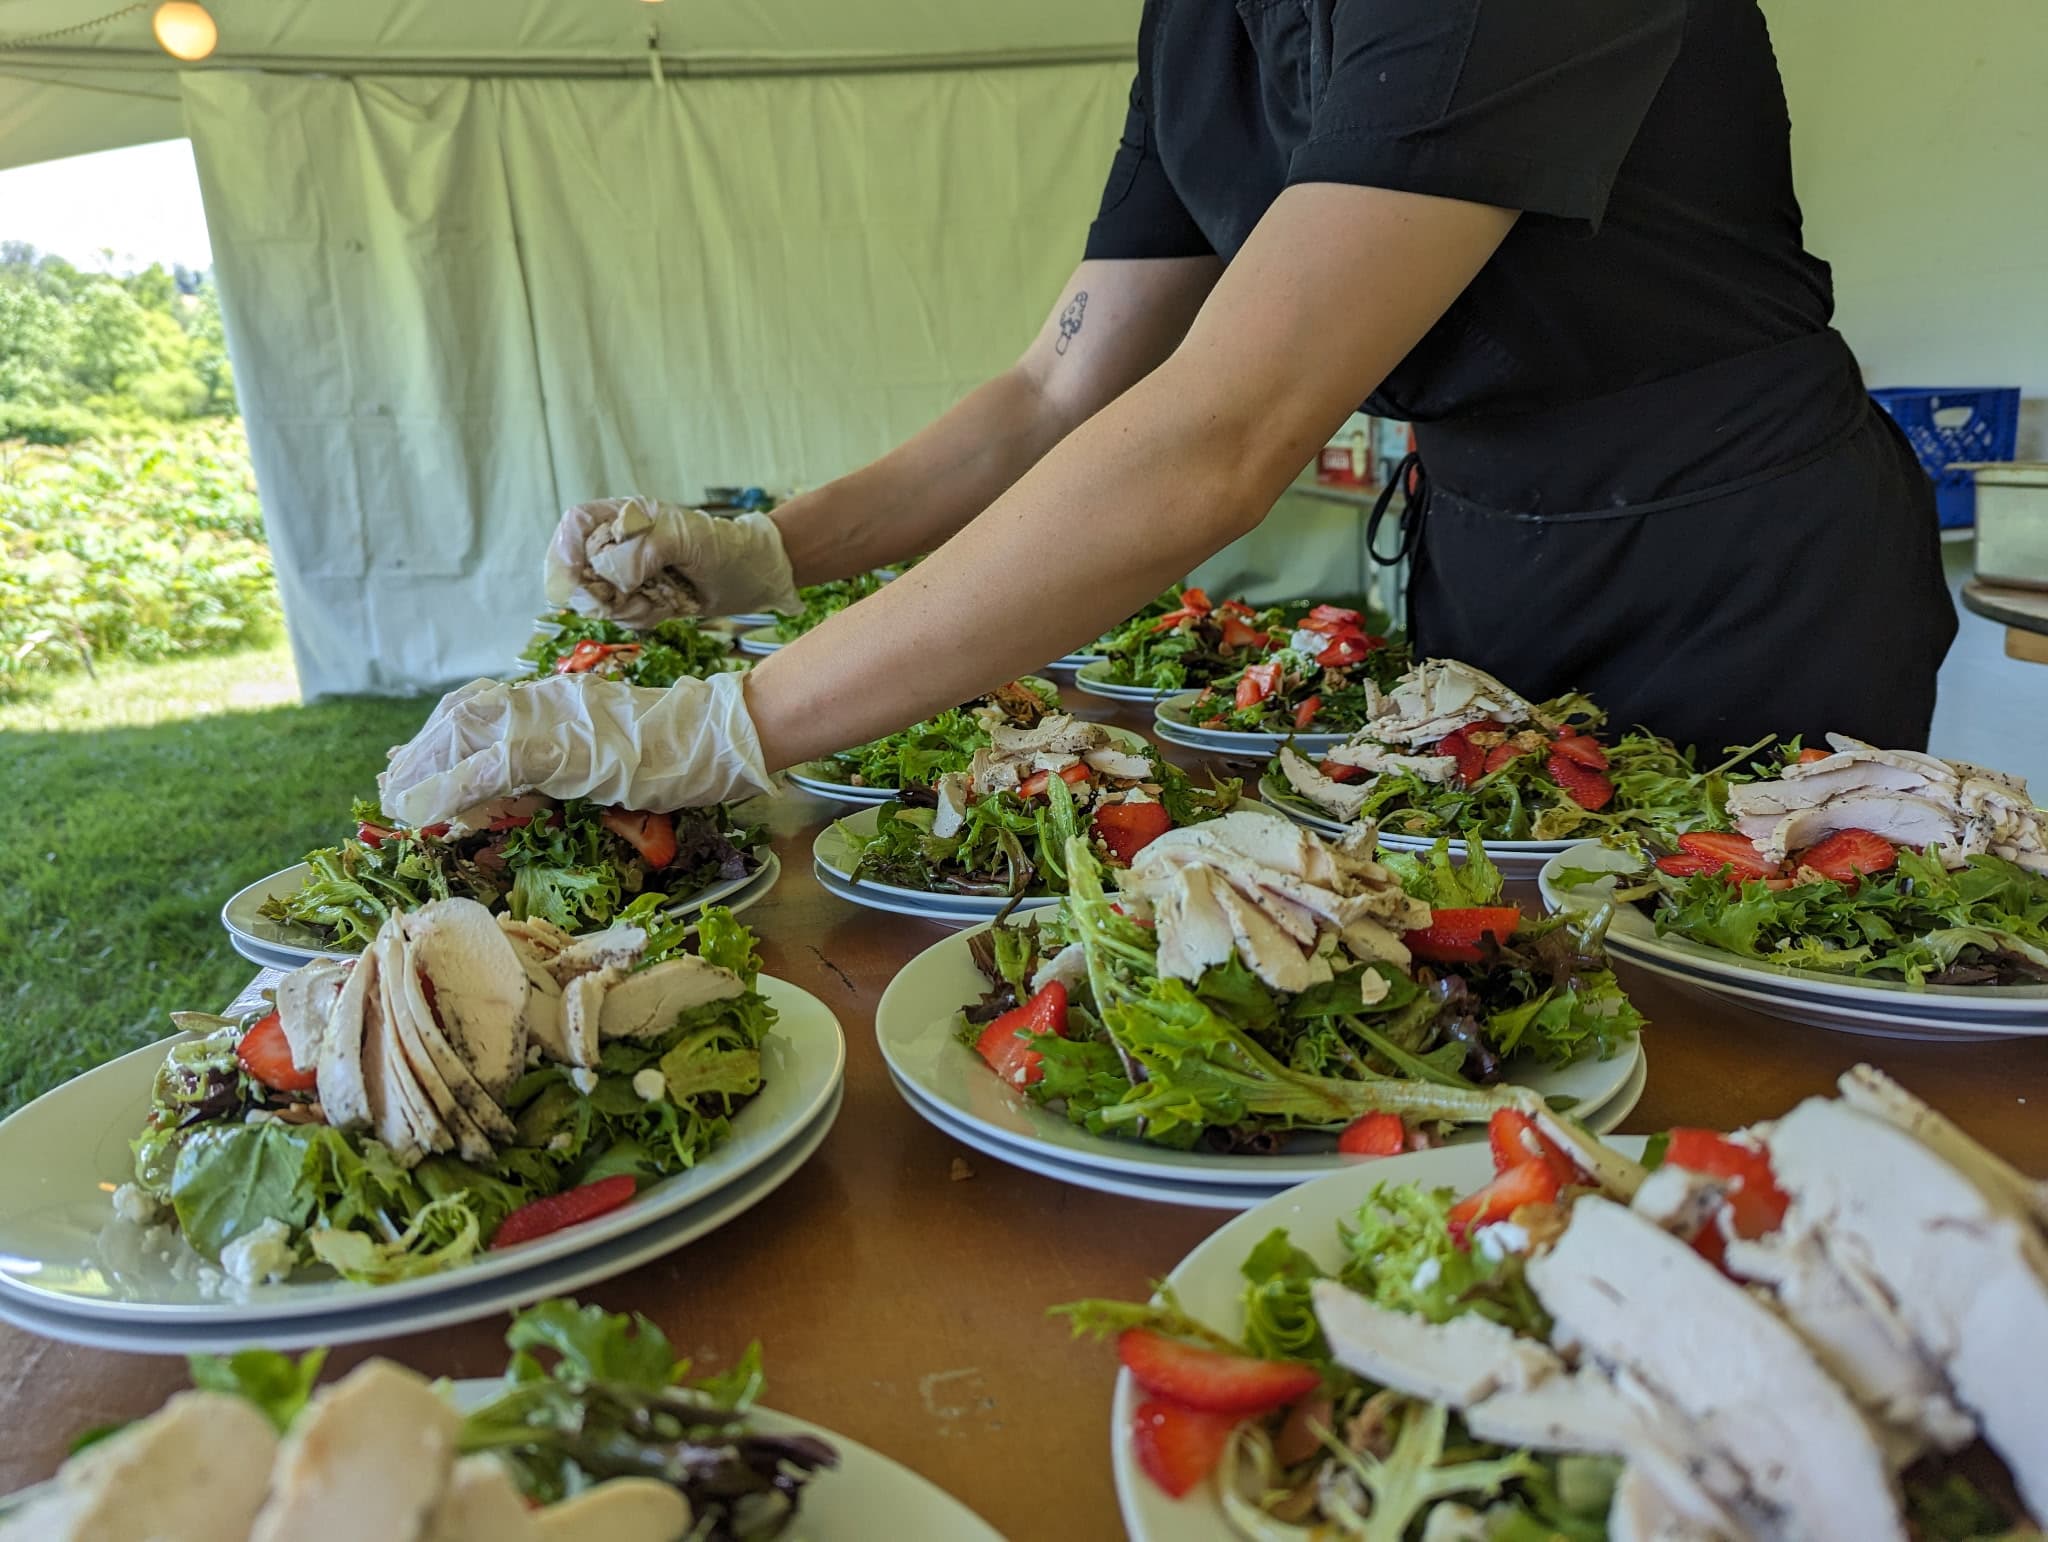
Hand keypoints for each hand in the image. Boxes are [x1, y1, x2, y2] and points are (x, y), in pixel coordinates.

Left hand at [377, 671, 774, 826]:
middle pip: (461, 719)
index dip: (440, 734)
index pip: (480, 707)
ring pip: (466, 737)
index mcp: (554, 697)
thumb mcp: (610, 748)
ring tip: (397, 801)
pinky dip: (453, 788)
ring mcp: (550, 722)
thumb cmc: (678, 746)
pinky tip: (429, 809)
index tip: (411, 760)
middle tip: (390, 787)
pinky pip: (492, 769)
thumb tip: (535, 780)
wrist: (716, 734)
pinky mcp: (561, 751)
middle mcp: (542, 699)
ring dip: (424, 771)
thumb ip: (570, 756)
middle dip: (419, 754)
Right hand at [544, 496, 800, 625]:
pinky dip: (641, 617)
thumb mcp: (686, 538)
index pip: (575, 525)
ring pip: (595, 600)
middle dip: (601, 591)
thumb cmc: (724, 548)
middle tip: (635, 595)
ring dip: (625, 608)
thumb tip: (609, 575)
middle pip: (575, 569)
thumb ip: (643, 549)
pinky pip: (620, 617)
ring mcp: (626, 573)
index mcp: (625, 516)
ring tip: (659, 600)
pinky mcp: (638, 599)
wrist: (753, 577)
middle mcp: (618, 543)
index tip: (580, 577)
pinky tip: (666, 607)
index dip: (567, 549)